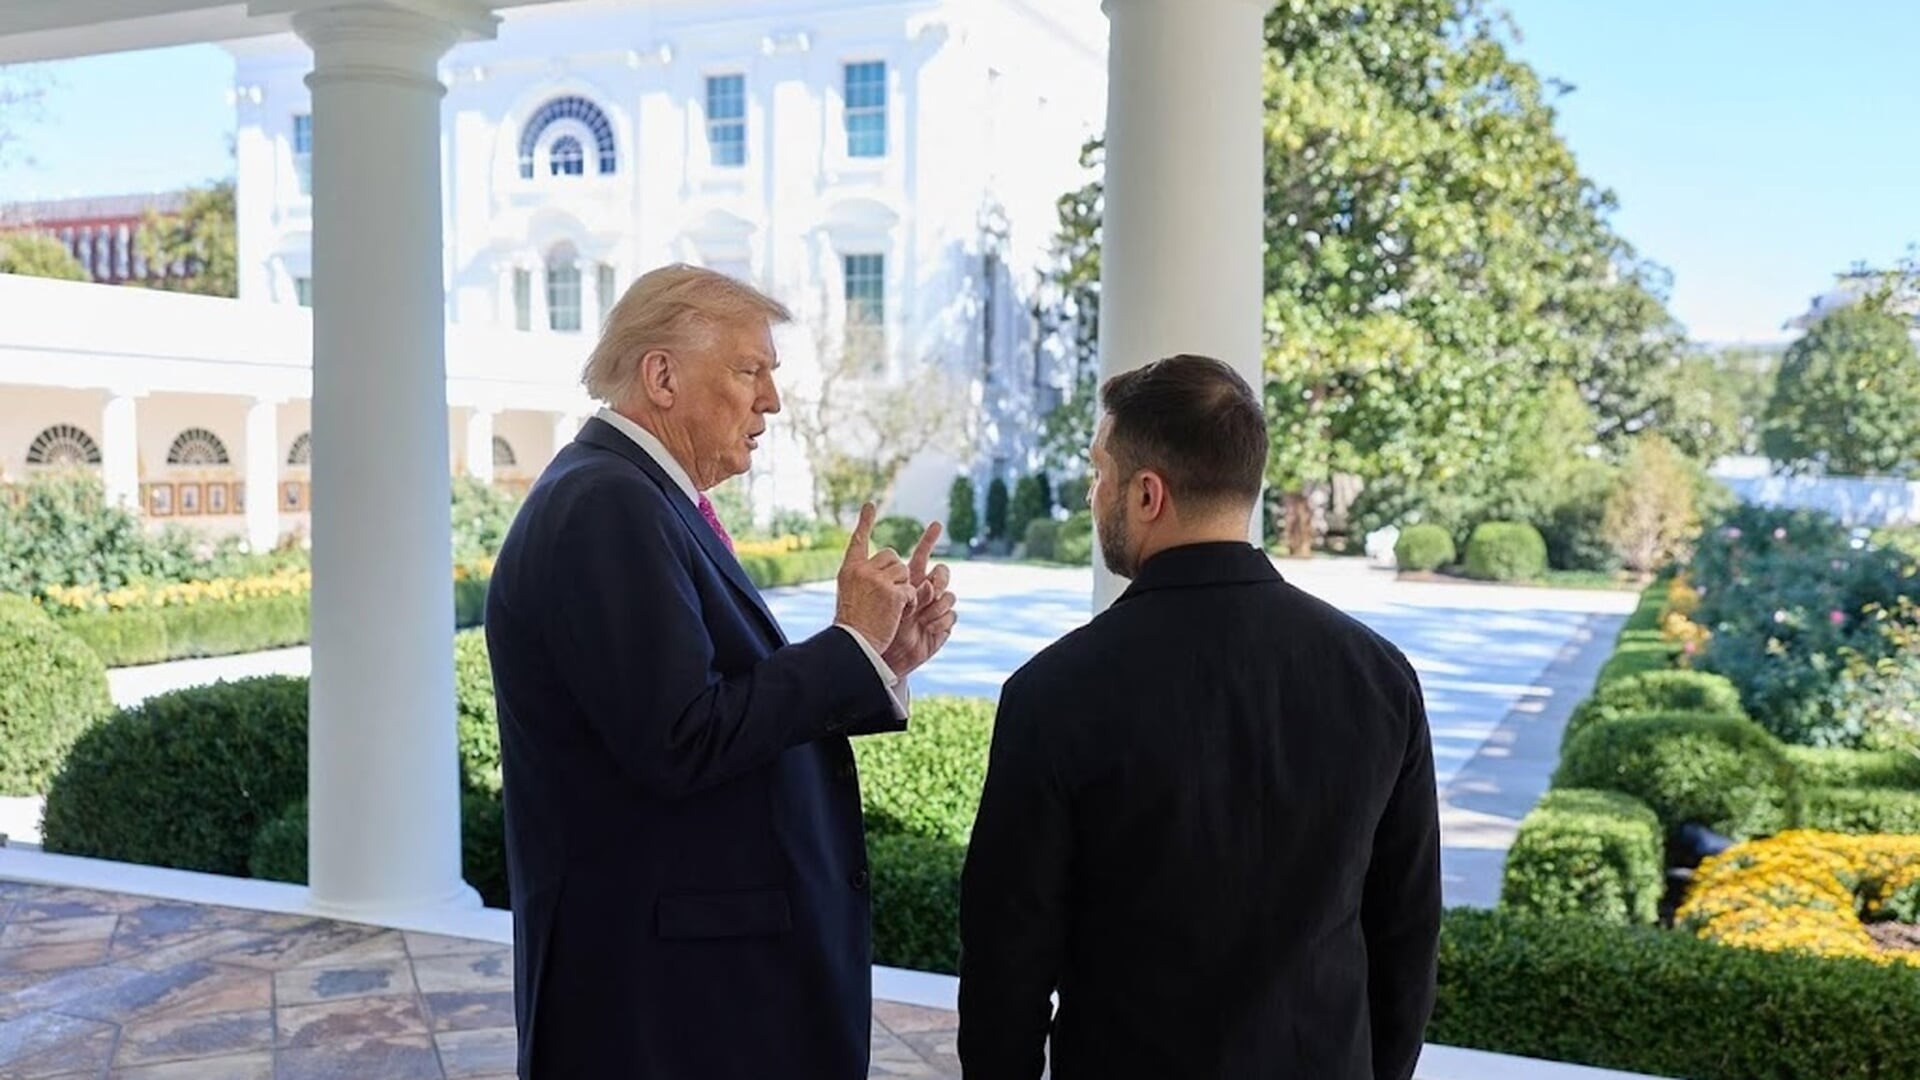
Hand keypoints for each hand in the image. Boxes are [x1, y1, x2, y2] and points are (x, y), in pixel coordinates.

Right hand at [835, 503, 915, 652]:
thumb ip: (864, 578)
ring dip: (903, 588)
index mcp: (849, 570)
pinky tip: (898, 613)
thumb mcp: (850, 594)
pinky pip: (911, 590)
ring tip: (890, 606)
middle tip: (887, 593)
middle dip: (895, 572)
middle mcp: (863, 570)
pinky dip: (909, 602)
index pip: (858, 540)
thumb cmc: (853, 624)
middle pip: (891, 556)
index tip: (870, 505)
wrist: (854, 644)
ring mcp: (878, 580)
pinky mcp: (894, 593)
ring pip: (904, 571)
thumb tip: (887, 565)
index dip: (865, 522)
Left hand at [882, 520, 956, 678]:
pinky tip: (927, 628)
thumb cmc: (875, 626)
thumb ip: (890, 582)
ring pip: (949, 595)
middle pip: (942, 572)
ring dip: (936, 605)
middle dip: (940, 578)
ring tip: (921, 617)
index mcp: (908, 581)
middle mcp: (924, 592)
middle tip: (929, 587)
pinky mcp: (943, 626)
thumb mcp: (878, 599)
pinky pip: (952, 616)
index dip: (929, 539)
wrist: (882, 654)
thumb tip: (915, 575)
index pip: (921, 555)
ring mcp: (935, 608)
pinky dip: (940, 621)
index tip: (936, 524)